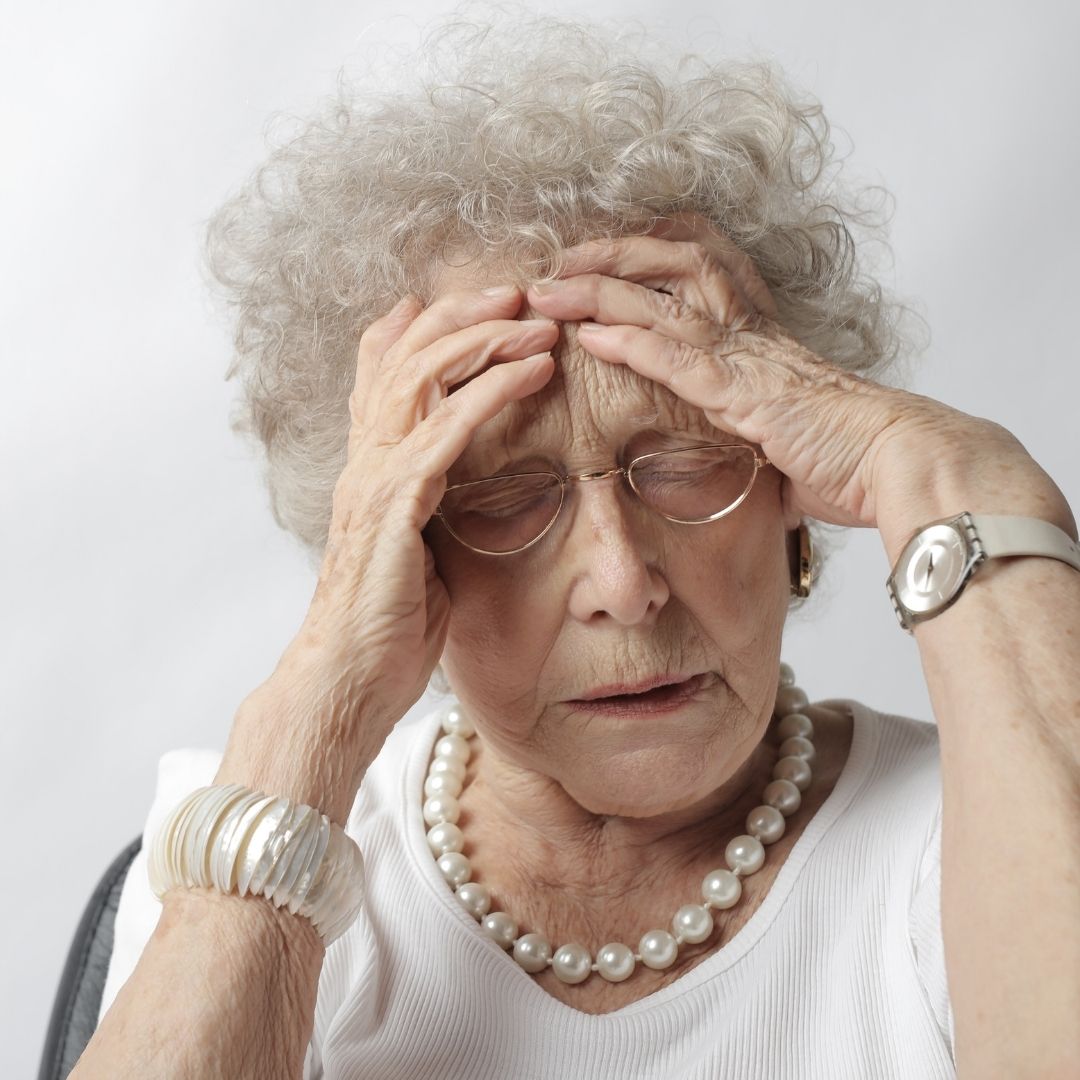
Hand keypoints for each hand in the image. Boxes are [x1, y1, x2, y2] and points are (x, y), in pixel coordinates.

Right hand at [219, 288, 556, 813]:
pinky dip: (490, 392)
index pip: (385, 371)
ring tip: (537, 319)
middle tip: (519, 291)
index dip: (424, 326)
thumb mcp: (416, 552)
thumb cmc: (387, 626)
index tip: (480, 302)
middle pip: (404, 355)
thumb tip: (466, 485)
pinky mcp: (393, 507)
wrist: (345, 682)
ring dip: (484, 338)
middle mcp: (365, 460)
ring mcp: (374, 479)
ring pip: (422, 377)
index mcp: (371, 467)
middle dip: (463, 313)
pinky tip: (531, 370)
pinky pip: (444, 431)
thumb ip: (432, 505)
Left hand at [526, 223, 1073, 558]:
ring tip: (549, 290)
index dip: (648, 253)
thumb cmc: (854, 456)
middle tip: (558, 260)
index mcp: (760, 336)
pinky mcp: (747, 394)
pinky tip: (590, 336)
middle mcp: (750, 332)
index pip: (701, 267)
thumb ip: (762, 440)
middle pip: (674, 263)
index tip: (602, 254)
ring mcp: (748, 358)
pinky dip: (632, 343)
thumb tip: (763, 477)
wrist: (900, 463)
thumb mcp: (794, 439)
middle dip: (611, 255)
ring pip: (663, 302)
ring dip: (599, 291)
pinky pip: (679, 358)